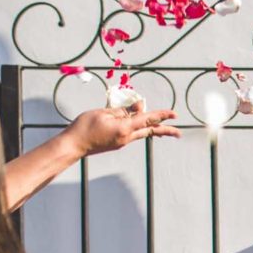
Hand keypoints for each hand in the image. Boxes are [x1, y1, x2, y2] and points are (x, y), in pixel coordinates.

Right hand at [64, 104, 180, 158]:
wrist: (73, 145)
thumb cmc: (84, 126)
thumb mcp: (103, 113)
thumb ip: (123, 110)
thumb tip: (139, 107)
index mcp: (124, 128)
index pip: (147, 120)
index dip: (161, 115)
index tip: (174, 114)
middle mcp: (126, 138)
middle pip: (150, 131)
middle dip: (165, 131)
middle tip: (179, 132)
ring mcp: (122, 142)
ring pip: (141, 133)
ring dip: (152, 129)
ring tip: (164, 126)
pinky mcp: (117, 144)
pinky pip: (132, 134)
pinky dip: (139, 128)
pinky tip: (138, 123)